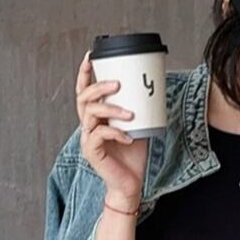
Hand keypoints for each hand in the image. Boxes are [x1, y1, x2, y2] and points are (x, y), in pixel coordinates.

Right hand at [76, 50, 145, 208]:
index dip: (84, 73)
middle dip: (99, 87)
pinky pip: (99, 136)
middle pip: (83, 98)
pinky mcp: (92, 152)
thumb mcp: (139, 124)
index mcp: (95, 116)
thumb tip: (155, 86)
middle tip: (118, 84)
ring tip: (130, 112)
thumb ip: (139, 108)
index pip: (84, 90)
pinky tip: (129, 136)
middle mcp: (88, 125)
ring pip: (90, 115)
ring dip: (111, 110)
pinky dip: (116, 132)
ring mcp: (87, 138)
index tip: (91, 56)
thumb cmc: (133, 153)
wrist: (132, 183)